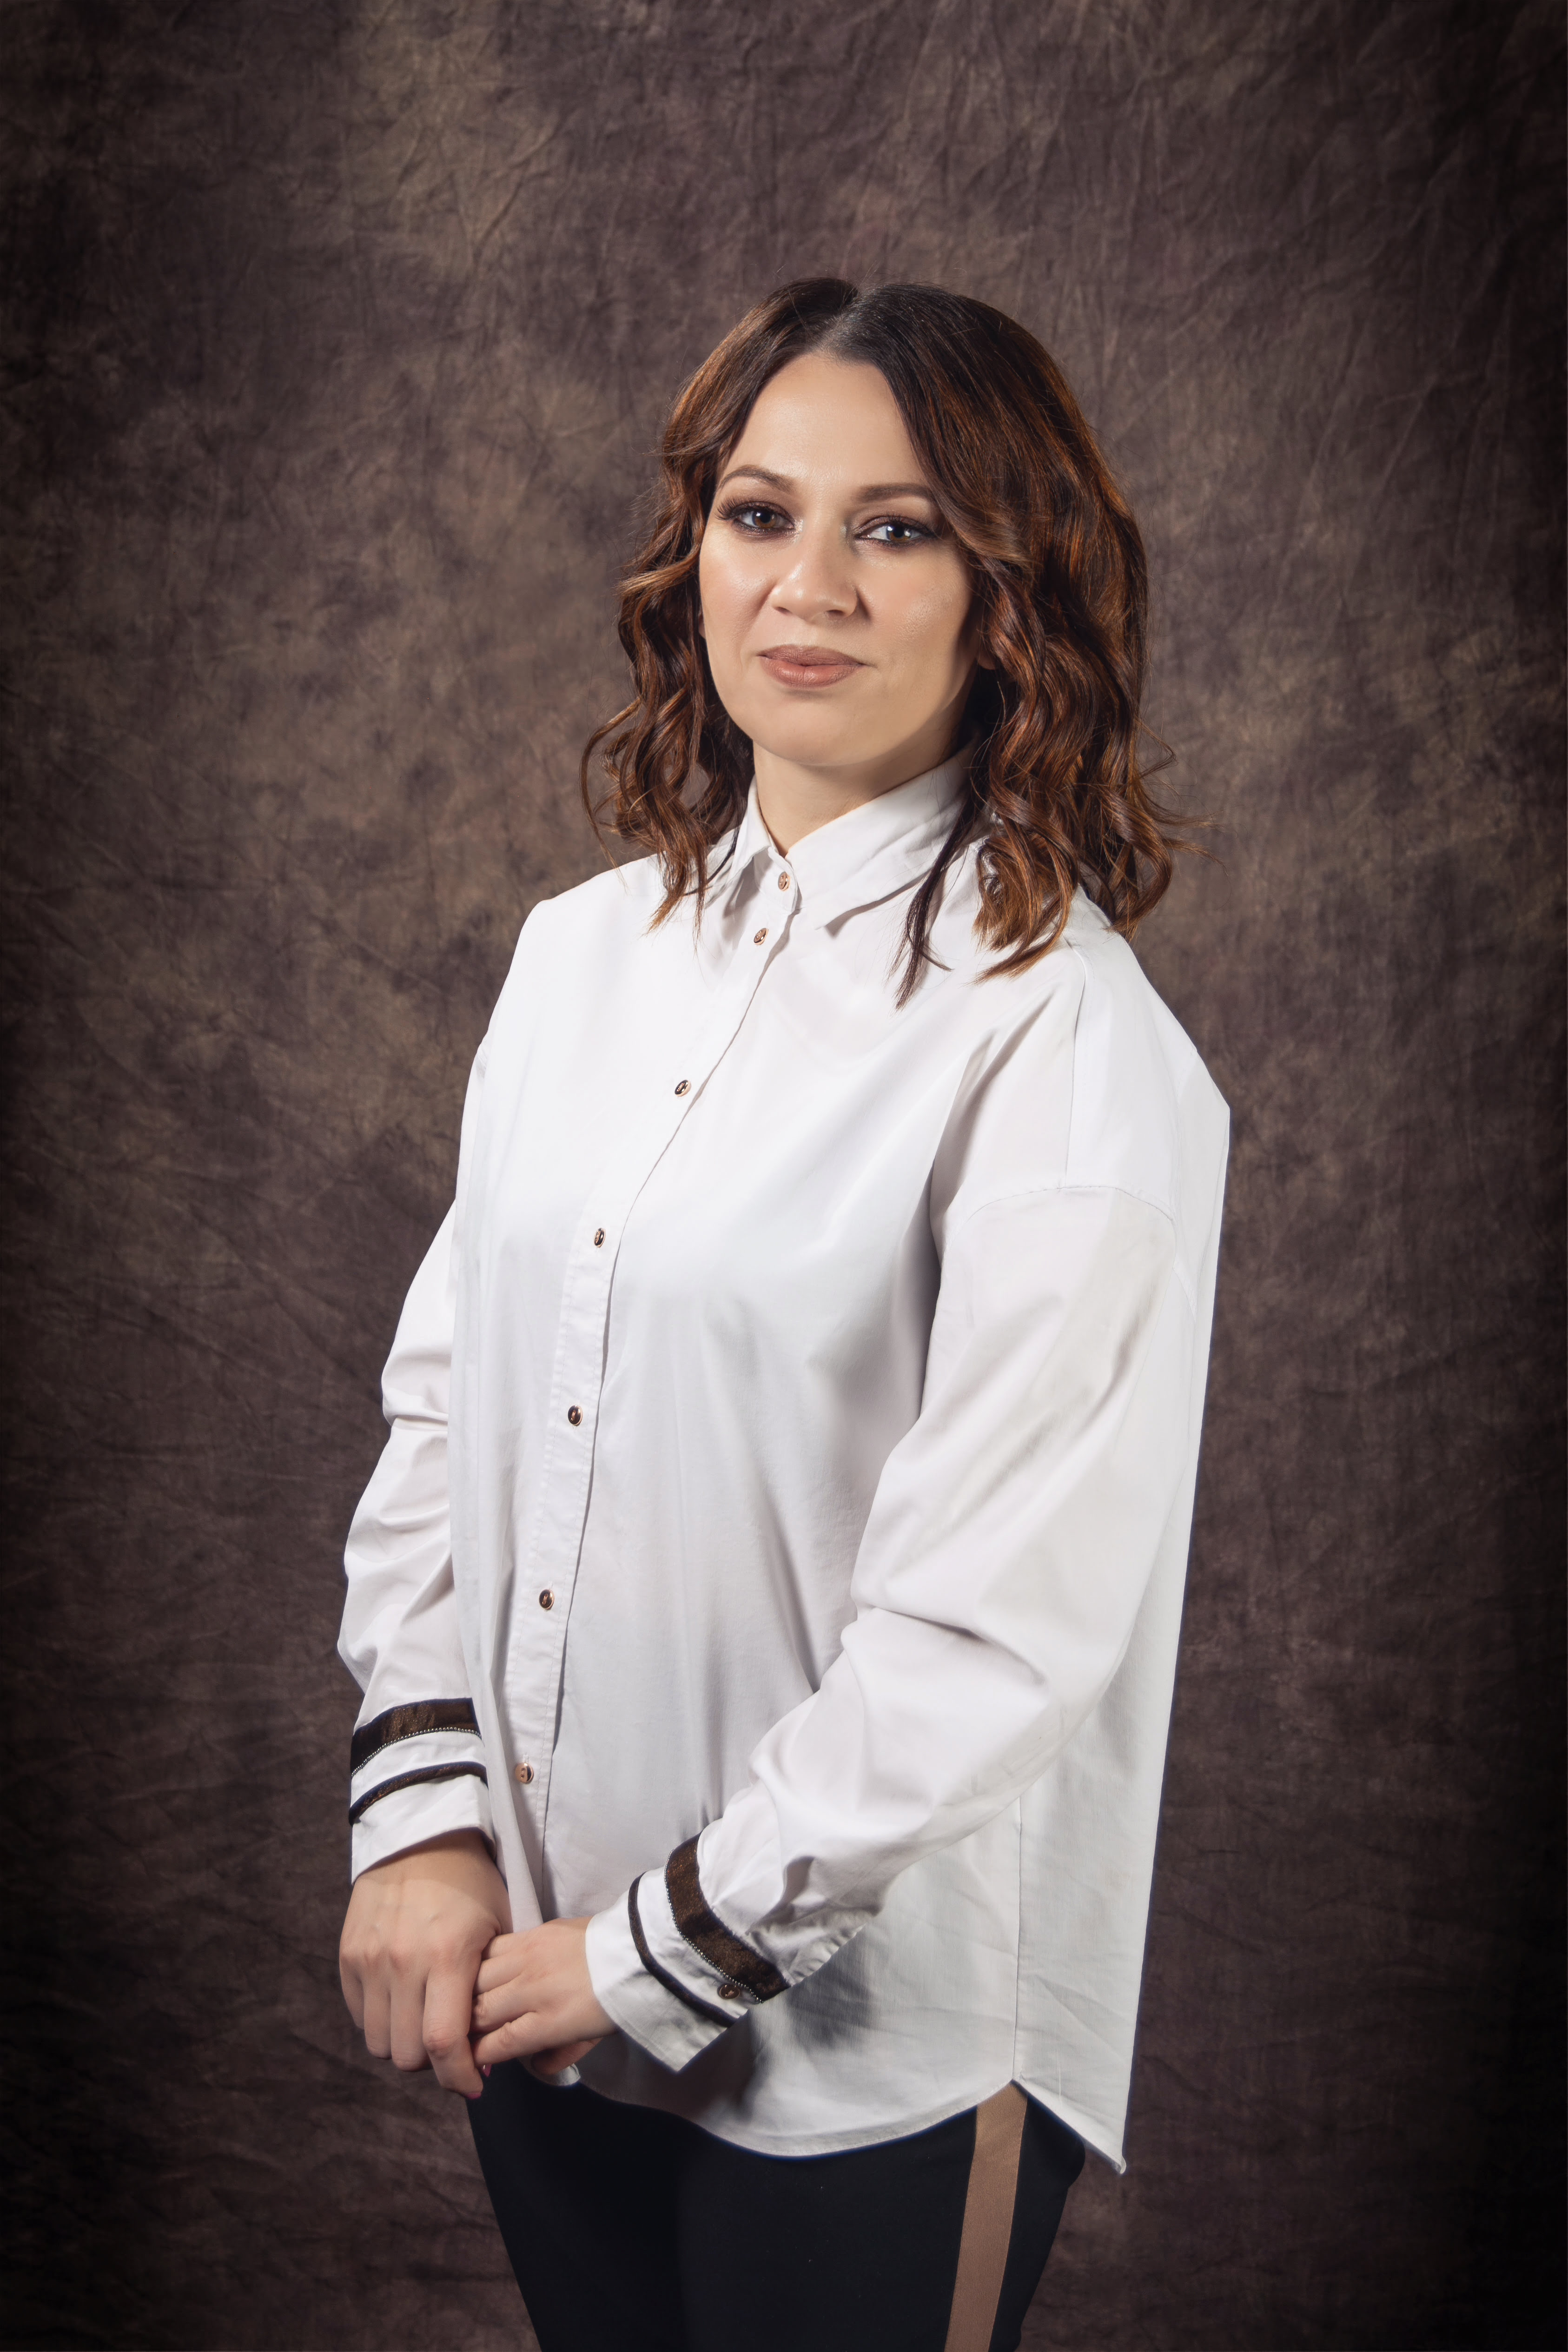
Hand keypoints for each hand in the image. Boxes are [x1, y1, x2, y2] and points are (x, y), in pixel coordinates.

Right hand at [339, 1830, 510, 2099]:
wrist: (421, 1836)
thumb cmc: (471, 1884)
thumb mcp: (497, 1929)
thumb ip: (491, 1989)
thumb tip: (486, 2049)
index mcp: (448, 1955)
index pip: (444, 2043)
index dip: (459, 2077)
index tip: (474, 2085)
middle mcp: (403, 1961)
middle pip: (408, 2054)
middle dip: (434, 2064)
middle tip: (451, 2049)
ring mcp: (370, 1958)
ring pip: (380, 2042)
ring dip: (404, 2045)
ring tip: (425, 2025)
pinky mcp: (348, 1955)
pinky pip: (359, 2014)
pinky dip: (381, 2021)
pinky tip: (403, 2004)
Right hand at [471, 1917, 614, 2076]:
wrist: (638, 1949)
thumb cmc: (617, 1999)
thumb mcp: (591, 2040)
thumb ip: (558, 2056)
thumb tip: (532, 2064)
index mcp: (550, 2023)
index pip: (497, 2045)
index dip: (475, 2055)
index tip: (470, 2059)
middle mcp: (533, 1991)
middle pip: (479, 2013)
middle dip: (466, 2029)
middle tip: (463, 2035)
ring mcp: (530, 1959)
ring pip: (477, 1979)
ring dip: (468, 1996)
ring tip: (465, 2005)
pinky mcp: (533, 1934)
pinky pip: (492, 1950)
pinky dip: (480, 1965)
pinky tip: (477, 1973)